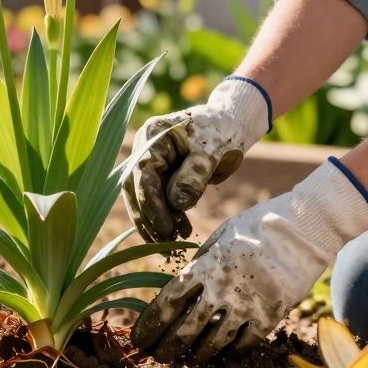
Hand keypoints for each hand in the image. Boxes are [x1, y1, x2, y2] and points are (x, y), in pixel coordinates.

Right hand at [124, 78, 270, 241]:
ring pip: (144, 197)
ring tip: (173, 243)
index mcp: (152, 136)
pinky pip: (158, 199)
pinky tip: (181, 232)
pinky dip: (168, 216)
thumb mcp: (210, 152)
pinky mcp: (160, 175)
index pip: (143, 174)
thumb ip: (193, 175)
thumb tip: (176, 204)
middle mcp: (144, 149)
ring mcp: (150, 162)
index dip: (151, 204)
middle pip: (136, 188)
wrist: (231, 125)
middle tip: (164, 243)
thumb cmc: (221, 131)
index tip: (164, 228)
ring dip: (156, 221)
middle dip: (149, 218)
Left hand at [130, 157, 367, 361]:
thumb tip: (184, 285)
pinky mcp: (271, 315)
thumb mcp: (221, 236)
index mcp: (206, 265)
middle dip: (168, 347)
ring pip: (214, 341)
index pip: (168, 301)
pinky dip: (232, 351)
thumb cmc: (258, 225)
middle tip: (159, 357)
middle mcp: (222, 289)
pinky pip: (245, 343)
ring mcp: (247, 305)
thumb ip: (202, 262)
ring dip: (198, 353)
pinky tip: (224, 353)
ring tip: (190, 358)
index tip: (139, 337)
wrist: (304, 227)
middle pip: (186, 328)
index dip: (150, 324)